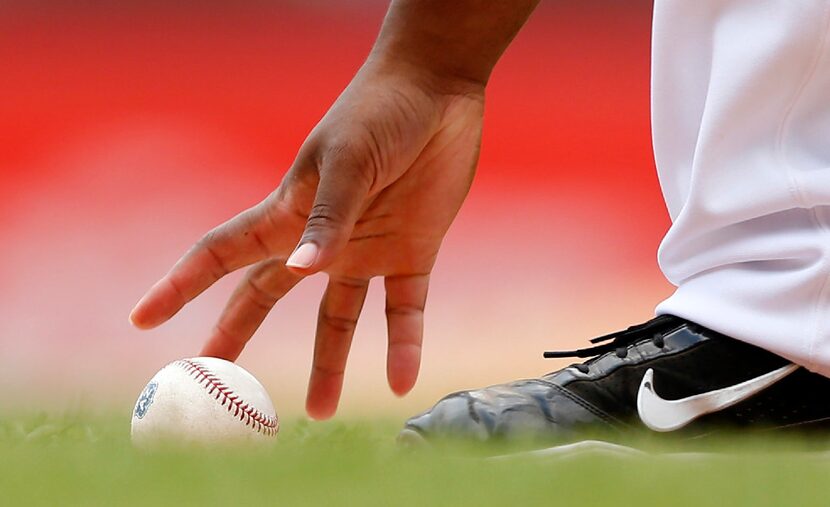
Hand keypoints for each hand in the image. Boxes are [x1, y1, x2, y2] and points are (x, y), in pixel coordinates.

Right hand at [129, 63, 483, 418]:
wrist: (438, 91)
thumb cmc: (379, 111)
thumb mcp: (348, 159)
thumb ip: (326, 217)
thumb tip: (299, 270)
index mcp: (287, 211)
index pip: (221, 254)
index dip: (180, 286)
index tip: (142, 320)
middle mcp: (319, 240)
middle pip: (266, 297)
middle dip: (238, 336)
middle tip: (215, 379)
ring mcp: (364, 249)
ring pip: (337, 320)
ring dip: (328, 364)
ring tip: (321, 412)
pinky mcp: (412, 252)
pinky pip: (404, 310)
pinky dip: (404, 344)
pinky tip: (403, 381)